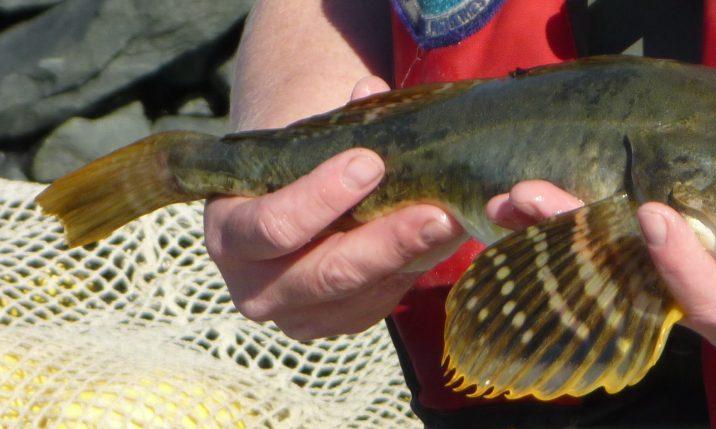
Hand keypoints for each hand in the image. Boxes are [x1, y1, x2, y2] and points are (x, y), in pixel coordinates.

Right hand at [206, 77, 464, 339]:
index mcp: (230, 233)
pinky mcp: (335, 326)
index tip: (370, 162)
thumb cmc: (294, 167)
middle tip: (438, 212)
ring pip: (361, 295)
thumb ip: (335, 120)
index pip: (273, 226)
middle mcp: (254, 286)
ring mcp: (295, 315)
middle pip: (327, 272)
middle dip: (388, 241)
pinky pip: (378, 305)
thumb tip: (370, 90)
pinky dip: (411, 272)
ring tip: (453, 222)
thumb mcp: (302, 143)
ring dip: (412, 258)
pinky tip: (439, 242)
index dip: (322, 197)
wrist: (289, 205)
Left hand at [488, 181, 715, 350]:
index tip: (657, 214)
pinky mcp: (653, 252)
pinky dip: (566, 215)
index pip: (709, 302)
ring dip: (554, 224)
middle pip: (631, 281)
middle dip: (580, 239)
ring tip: (509, 191)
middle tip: (532, 198)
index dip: (682, 265)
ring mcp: (667, 278)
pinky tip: (525, 192)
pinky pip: (601, 238)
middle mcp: (695, 301)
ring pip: (603, 259)